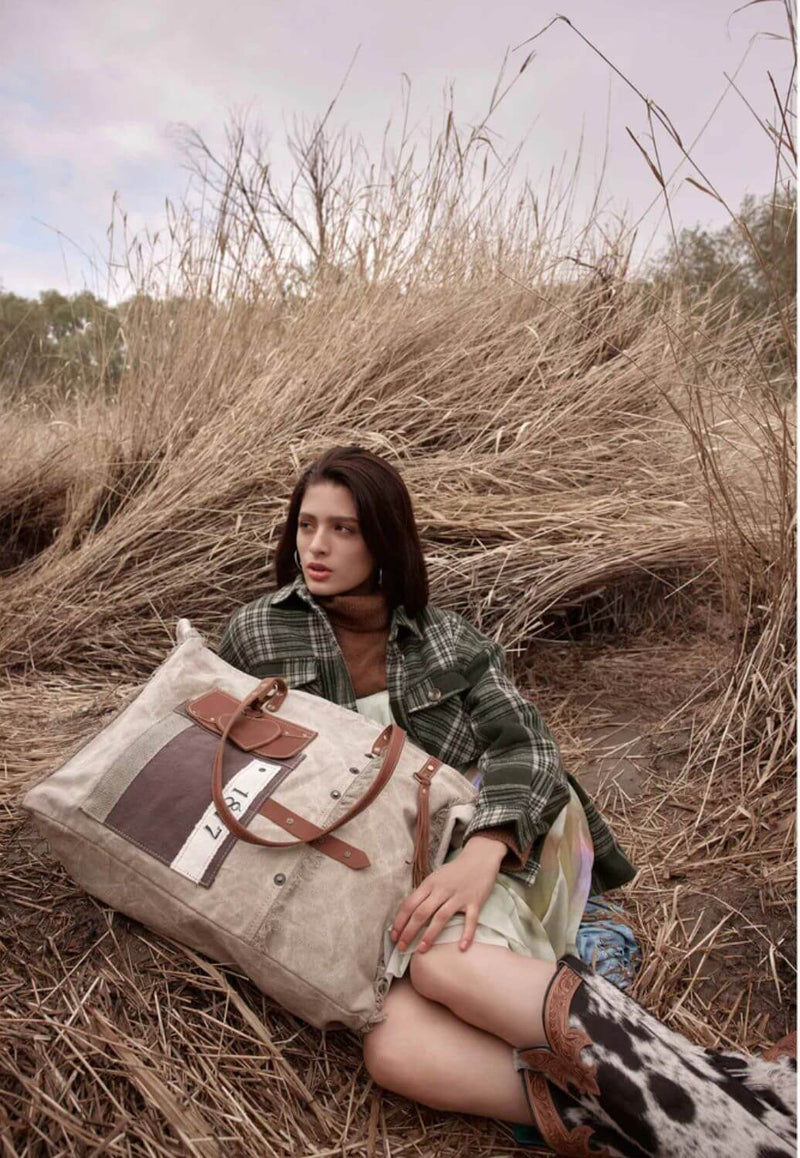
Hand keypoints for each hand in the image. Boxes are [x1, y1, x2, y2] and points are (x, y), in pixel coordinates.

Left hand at [390, 837, 504, 953]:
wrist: (480, 858)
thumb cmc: (454, 871)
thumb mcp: (435, 878)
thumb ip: (424, 894)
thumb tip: (408, 914)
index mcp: (429, 883)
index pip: (410, 904)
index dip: (399, 921)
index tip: (393, 936)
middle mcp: (442, 890)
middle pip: (421, 913)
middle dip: (409, 932)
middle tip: (401, 947)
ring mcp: (459, 896)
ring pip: (441, 917)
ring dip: (430, 935)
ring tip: (421, 950)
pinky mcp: (475, 902)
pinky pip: (470, 920)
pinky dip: (467, 934)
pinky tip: (462, 948)